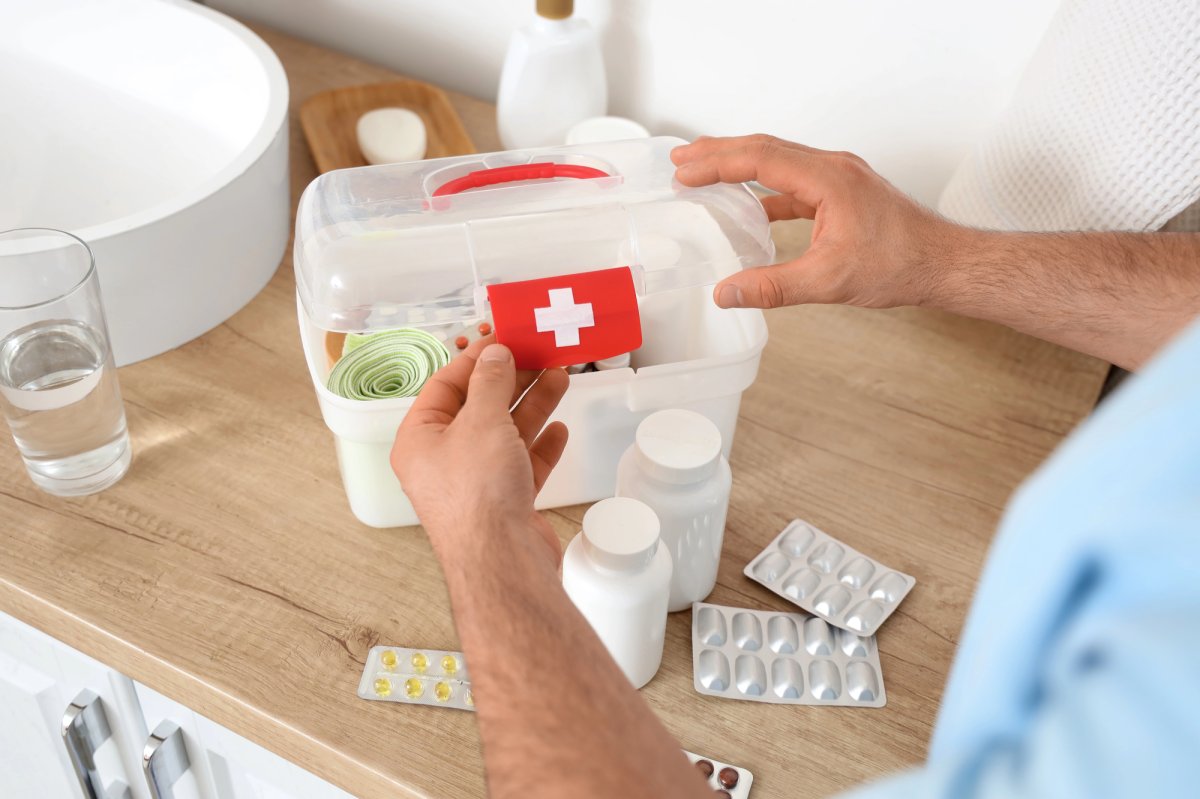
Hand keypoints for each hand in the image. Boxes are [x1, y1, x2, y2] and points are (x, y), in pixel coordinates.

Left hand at [391, 338, 569, 564]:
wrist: (502, 561)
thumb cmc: (477, 492)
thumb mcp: (481, 420)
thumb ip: (490, 382)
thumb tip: (495, 355)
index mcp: (419, 440)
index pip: (445, 386)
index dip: (476, 360)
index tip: (505, 338)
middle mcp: (442, 461)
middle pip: (479, 408)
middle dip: (512, 381)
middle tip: (540, 354)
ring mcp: (475, 483)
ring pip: (505, 434)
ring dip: (533, 405)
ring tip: (560, 377)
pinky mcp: (504, 503)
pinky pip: (522, 465)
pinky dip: (541, 445)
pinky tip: (560, 428)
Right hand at [672, 134, 964, 309]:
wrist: (944, 263)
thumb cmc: (903, 264)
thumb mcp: (830, 282)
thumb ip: (773, 288)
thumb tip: (727, 293)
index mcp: (828, 178)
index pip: (761, 158)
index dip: (717, 163)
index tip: (685, 171)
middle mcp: (833, 168)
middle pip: (764, 148)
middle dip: (719, 152)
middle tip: (681, 161)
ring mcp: (838, 177)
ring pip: (778, 160)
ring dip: (739, 165)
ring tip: (703, 171)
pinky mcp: (841, 193)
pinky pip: (792, 181)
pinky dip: (763, 188)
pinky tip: (747, 205)